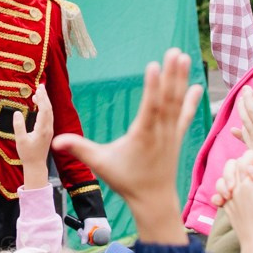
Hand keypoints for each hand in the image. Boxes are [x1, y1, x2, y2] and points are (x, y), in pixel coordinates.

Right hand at [12, 85, 56, 187]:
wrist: (36, 165)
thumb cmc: (27, 154)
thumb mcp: (20, 140)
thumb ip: (19, 126)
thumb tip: (17, 113)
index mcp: (42, 129)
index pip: (44, 110)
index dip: (42, 98)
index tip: (39, 89)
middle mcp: (48, 128)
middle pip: (48, 109)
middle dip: (45, 97)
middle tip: (41, 86)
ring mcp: (49, 130)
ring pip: (49, 112)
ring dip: (45, 102)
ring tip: (38, 93)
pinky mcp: (48, 131)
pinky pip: (48, 116)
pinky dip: (44, 108)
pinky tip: (38, 104)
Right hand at [54, 49, 202, 242]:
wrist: (153, 199)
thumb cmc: (126, 180)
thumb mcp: (100, 164)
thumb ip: (79, 149)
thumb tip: (55, 141)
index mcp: (142, 135)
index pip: (149, 107)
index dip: (152, 86)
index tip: (155, 65)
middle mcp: (160, 132)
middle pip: (167, 99)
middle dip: (171, 75)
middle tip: (175, 52)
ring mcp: (170, 133)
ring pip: (177, 103)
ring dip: (181, 80)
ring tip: (184, 58)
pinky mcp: (176, 136)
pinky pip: (185, 115)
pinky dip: (191, 101)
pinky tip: (197, 86)